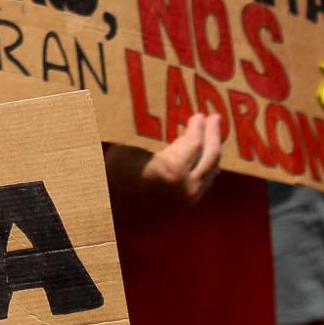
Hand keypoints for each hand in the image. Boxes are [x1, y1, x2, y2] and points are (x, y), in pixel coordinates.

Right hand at [110, 111, 226, 208]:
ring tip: (213, 135)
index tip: (199, 115)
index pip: (195, 142)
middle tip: (215, 119)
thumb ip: (155, 136)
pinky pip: (204, 183)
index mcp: (173, 169)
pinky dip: (207, 167)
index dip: (199, 127)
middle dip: (213, 135)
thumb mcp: (132, 147)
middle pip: (210, 156)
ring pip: (211, 171)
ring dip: (213, 151)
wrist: (109, 210)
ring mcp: (188, 199)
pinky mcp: (186, 206)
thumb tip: (168, 117)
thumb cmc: (115, 174)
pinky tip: (205, 158)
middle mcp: (187, 186)